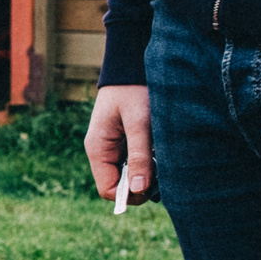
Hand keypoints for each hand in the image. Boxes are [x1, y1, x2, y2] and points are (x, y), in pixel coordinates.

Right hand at [85, 84, 156, 204]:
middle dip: (140, 184)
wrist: (131, 65)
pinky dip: (147, 162)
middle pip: (118, 185)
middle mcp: (102, 152)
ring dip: (145, 172)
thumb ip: (139, 156)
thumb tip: (138, 189)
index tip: (152, 185)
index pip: (108, 189)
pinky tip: (158, 149)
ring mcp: (111, 147)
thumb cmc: (134, 91)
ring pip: (127, 175)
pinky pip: (132, 162)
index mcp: (98, 149)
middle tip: (161, 170)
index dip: (129, 194)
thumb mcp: (139, 123)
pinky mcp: (122, 141)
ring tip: (161, 156)